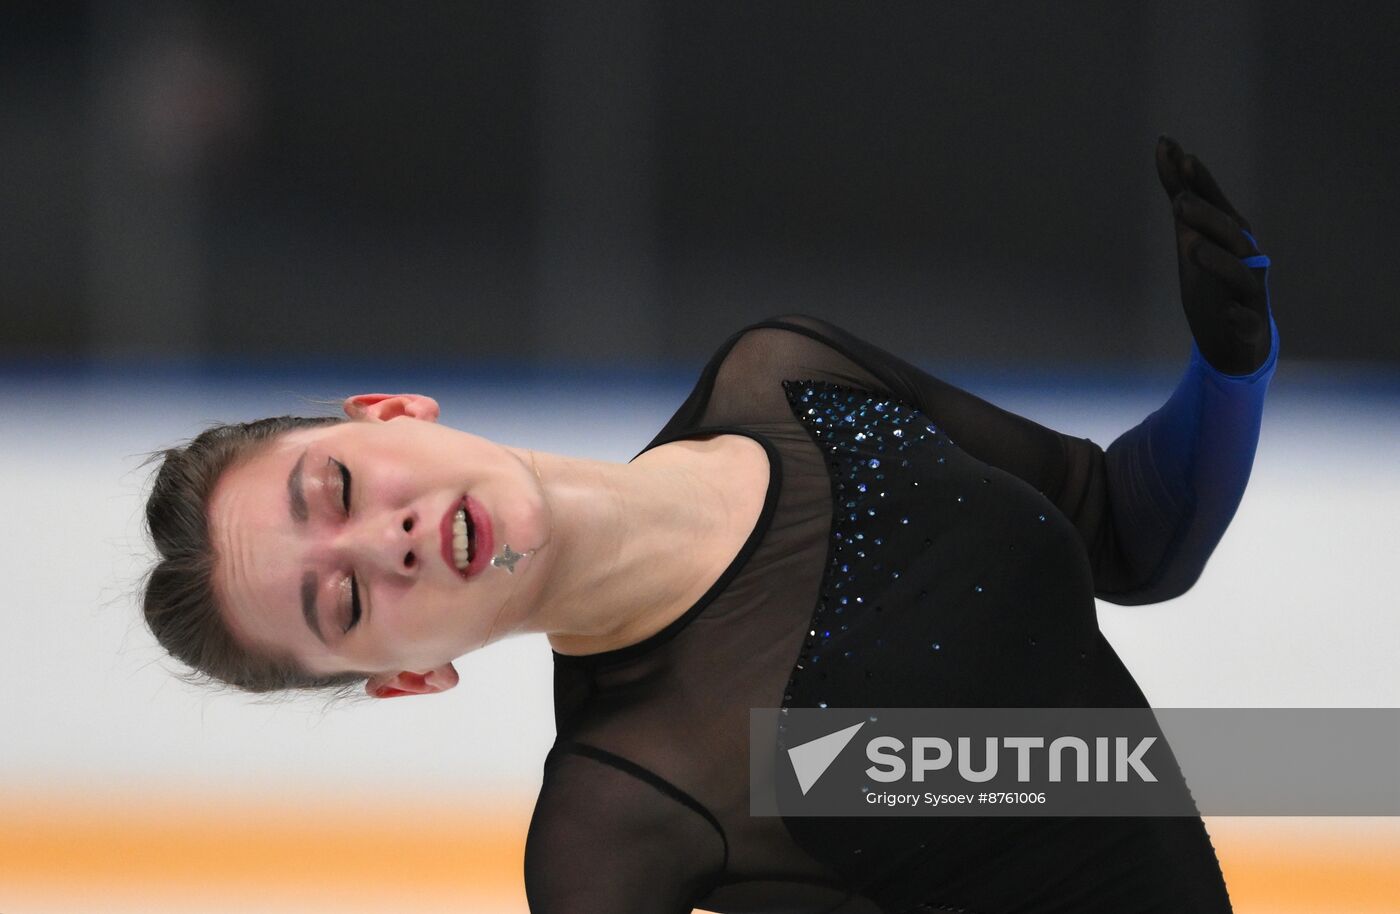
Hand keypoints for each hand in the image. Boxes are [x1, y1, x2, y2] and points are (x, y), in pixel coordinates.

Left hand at [1155, 135, 1273, 374]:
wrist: (1234, 342)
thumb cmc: (1213, 281)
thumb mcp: (1191, 238)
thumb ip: (1181, 198)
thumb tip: (1166, 148)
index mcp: (1230, 236)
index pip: (1215, 203)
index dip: (1199, 180)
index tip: (1179, 154)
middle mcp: (1246, 258)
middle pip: (1230, 234)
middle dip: (1206, 217)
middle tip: (1177, 202)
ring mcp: (1250, 293)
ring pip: (1240, 274)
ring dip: (1218, 261)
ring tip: (1192, 248)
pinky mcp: (1249, 327)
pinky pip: (1248, 321)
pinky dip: (1240, 316)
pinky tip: (1229, 313)